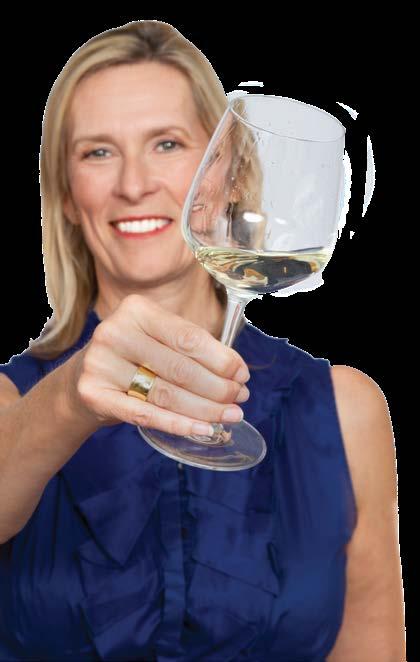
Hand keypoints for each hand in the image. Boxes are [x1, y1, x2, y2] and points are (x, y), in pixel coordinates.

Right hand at [71, 294, 249, 435]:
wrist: (84, 377)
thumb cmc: (135, 355)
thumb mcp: (159, 338)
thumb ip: (193, 348)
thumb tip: (238, 373)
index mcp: (136, 310)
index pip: (189, 338)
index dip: (222, 360)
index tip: (243, 375)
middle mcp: (114, 332)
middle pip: (180, 368)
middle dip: (218, 387)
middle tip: (240, 398)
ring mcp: (100, 364)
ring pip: (166, 394)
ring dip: (206, 409)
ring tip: (230, 416)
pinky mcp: (93, 394)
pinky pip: (146, 415)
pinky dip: (180, 425)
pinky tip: (204, 430)